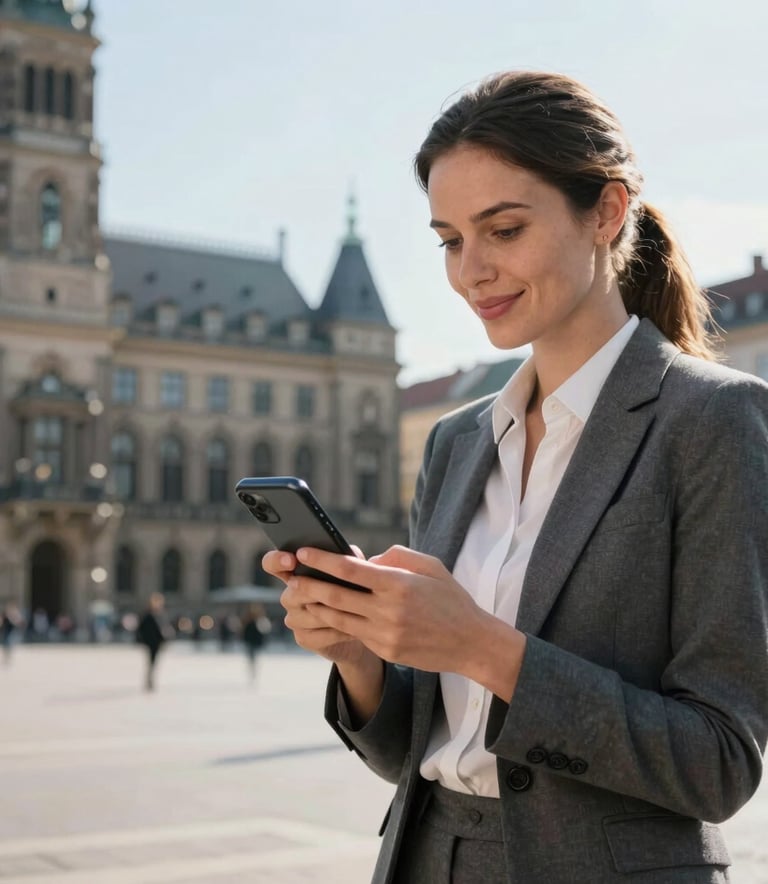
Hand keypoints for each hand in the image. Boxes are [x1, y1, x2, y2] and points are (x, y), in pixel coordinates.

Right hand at [262, 549, 370, 666]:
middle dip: (318, 591)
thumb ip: (347, 556)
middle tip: (339, 591)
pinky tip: (354, 629)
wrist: (361, 627)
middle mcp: (289, 596)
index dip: (277, 560)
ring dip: (334, 613)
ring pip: (310, 615)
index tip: (292, 560)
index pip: (272, 563)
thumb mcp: (351, 570)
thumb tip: (347, 551)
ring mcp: (294, 619)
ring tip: (356, 611)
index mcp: (295, 574)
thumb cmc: (354, 591)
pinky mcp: (303, 638)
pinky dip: (338, 632)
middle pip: (294, 592)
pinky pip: (319, 635)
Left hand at [291, 545, 525, 699]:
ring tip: (300, 596)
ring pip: (339, 618)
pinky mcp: (385, 650)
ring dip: (316, 606)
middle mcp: (388, 610)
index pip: (350, 570)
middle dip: (308, 585)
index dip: (323, 560)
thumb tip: (366, 560)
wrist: (470, 643)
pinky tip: (325, 613)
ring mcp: (385, 633)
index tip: (305, 552)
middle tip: (289, 577)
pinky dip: (337, 622)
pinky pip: (354, 633)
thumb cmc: (450, 598)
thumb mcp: (430, 566)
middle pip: (336, 596)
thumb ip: (396, 557)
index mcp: (398, 584)